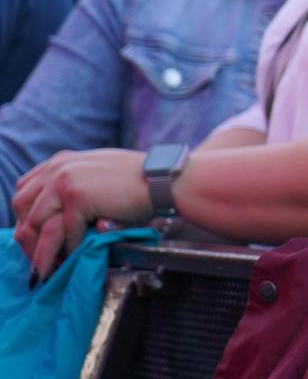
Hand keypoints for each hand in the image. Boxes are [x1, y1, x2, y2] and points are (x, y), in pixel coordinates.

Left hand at [12, 149, 150, 280]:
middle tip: (38, 258)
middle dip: (28, 236)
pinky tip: (79, 255)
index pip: (26, 191)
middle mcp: (58, 167)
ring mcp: (65, 179)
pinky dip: (71, 247)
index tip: (35, 240)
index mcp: (61, 161)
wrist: (165, 178)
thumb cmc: (139, 180)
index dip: (26, 218)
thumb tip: (55, 216)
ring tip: (48, 268)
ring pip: (36, 223)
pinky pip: (65, 231)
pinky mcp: (78, 195)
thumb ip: (74, 185)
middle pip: (22, 207)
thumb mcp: (97, 174)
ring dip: (43, 249)